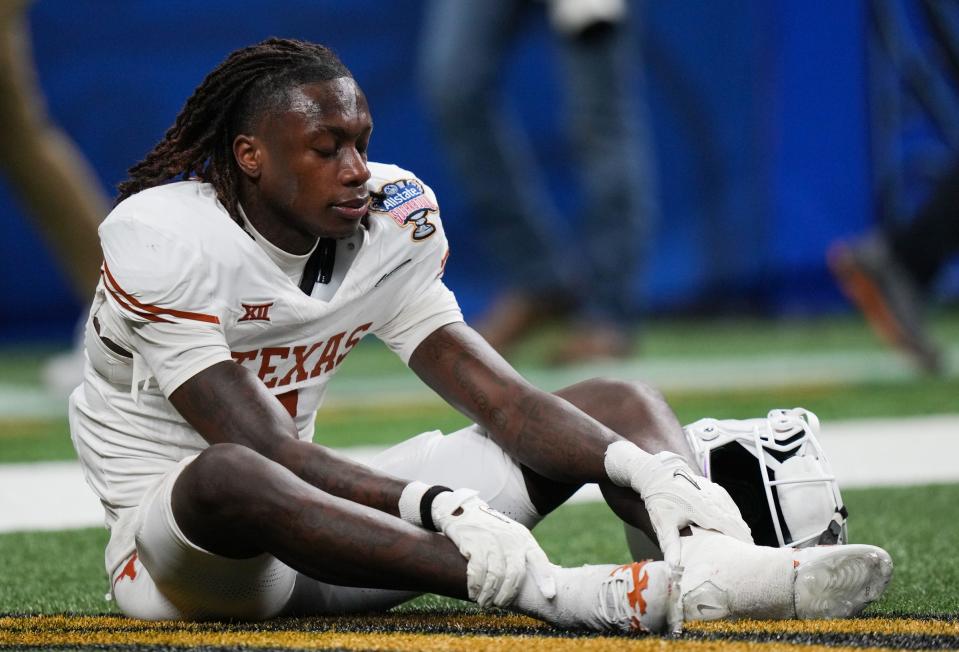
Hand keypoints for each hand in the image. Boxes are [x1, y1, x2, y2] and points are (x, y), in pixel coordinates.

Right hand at [432, 488, 556, 606]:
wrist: (463, 510)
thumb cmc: (492, 529)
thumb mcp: (512, 535)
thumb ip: (526, 554)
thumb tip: (551, 574)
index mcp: (523, 538)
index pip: (538, 559)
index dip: (545, 578)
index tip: (549, 595)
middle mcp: (510, 539)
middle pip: (515, 574)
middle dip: (507, 594)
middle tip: (500, 605)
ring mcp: (491, 541)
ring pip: (495, 576)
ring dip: (489, 594)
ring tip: (485, 602)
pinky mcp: (473, 543)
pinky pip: (477, 571)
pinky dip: (476, 587)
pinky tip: (473, 593)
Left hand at [606, 443, 750, 567]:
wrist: (659, 473)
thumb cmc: (660, 500)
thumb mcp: (663, 523)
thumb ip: (671, 545)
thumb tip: (674, 567)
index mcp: (705, 511)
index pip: (730, 530)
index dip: (740, 543)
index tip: (747, 557)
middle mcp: (715, 501)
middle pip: (737, 524)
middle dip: (744, 539)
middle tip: (749, 557)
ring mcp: (718, 494)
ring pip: (736, 515)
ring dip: (741, 530)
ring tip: (745, 547)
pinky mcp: (717, 490)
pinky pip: (731, 507)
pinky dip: (736, 519)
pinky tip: (737, 530)